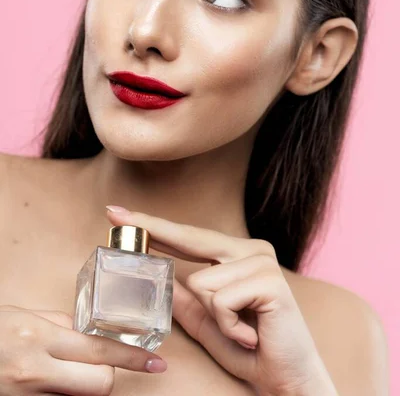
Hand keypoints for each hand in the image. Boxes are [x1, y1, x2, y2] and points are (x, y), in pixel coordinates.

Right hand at [0, 305, 166, 395]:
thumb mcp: (20, 316)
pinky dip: (62, 392)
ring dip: (83, 384)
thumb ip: (57, 323)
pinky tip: (51, 378)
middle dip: (108, 374)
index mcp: (38, 339)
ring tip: (67, 368)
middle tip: (103, 363)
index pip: (100, 351)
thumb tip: (86, 331)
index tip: (156, 362)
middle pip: (100, 384)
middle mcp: (35, 371)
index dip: (133, 358)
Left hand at [106, 207, 337, 395]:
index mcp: (237, 254)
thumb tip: (158, 276)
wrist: (286, 380)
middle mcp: (251, 250)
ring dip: (214, 317)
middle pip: (191, 238)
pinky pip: (220, 301)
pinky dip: (227, 326)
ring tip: (239, 331)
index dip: (153, 224)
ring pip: (201, 282)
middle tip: (111, 211)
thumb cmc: (248, 349)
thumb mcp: (206, 321)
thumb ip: (184, 297)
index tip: (118, 211)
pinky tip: (249, 335)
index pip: (188, 236)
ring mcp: (262, 262)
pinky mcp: (270, 282)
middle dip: (152, 231)